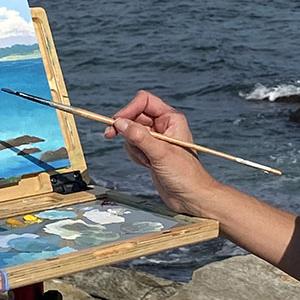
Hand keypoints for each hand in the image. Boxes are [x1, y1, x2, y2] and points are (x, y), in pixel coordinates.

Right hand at [106, 89, 220, 215]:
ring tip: (147, 160)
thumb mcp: (160, 154)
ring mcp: (156, 139)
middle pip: (134, 116)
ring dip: (133, 146)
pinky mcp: (150, 152)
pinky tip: (147, 165)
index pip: (144, 101)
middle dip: (126, 129)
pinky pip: (133, 146)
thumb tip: (119, 123)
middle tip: (110, 135)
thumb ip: (139, 137)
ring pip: (131, 132)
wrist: (190, 197)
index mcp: (171, 119)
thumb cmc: (185, 175)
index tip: (116, 121)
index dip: (128, 109)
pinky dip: (135, 155)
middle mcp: (164, 126)